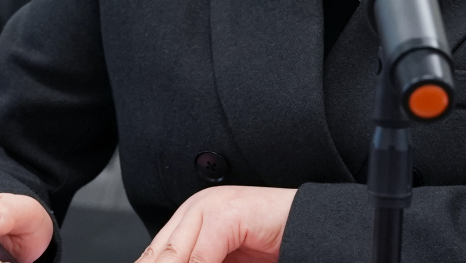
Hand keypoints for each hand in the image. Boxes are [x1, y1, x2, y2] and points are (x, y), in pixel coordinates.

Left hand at [139, 186, 295, 262]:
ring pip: (174, 257)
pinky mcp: (224, 215)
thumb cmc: (270, 245)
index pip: (155, 256)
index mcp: (188, 220)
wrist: (310, 226)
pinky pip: (201, 258)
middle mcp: (193, 210)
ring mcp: (207, 208)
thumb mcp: (224, 260)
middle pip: (159, 255)